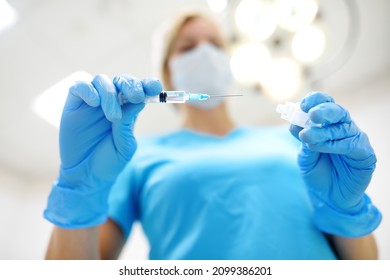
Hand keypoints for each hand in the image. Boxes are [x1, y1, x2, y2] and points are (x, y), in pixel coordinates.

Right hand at [44, 74, 161, 227]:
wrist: (86, 177)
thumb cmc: (109, 162)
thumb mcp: (124, 146)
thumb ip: (129, 124)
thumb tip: (139, 102)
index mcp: (128, 111)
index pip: (139, 90)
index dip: (148, 84)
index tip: (156, 88)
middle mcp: (111, 103)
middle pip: (121, 81)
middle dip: (131, 85)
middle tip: (136, 97)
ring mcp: (92, 103)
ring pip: (102, 81)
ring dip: (110, 93)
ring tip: (113, 116)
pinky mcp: (74, 105)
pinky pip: (79, 87)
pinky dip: (88, 90)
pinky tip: (95, 104)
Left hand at [290, 92, 380, 236]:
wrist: (328, 197)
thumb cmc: (317, 172)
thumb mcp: (304, 156)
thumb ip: (302, 141)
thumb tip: (296, 124)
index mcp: (328, 124)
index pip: (325, 103)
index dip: (315, 100)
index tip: (303, 105)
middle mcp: (344, 128)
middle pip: (337, 111)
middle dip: (324, 110)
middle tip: (311, 115)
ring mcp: (356, 140)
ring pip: (342, 129)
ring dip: (323, 132)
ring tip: (306, 137)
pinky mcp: (365, 155)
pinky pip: (351, 145)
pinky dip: (334, 145)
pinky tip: (320, 147)